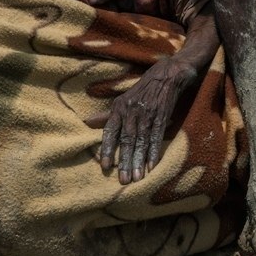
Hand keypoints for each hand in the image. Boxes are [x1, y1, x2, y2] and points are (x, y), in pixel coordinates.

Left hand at [90, 55, 199, 183]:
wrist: (168, 74)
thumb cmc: (143, 89)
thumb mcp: (123, 99)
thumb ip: (107, 114)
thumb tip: (87, 123)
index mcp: (119, 107)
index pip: (110, 131)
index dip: (107, 149)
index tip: (105, 166)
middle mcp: (132, 111)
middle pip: (127, 140)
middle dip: (125, 161)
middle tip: (123, 181)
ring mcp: (148, 114)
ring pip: (141, 141)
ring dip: (139, 161)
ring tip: (136, 178)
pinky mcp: (162, 116)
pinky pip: (157, 137)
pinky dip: (154, 152)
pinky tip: (151, 166)